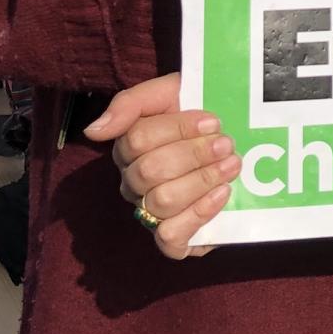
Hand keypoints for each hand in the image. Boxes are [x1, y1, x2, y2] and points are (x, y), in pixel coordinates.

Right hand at [85, 73, 239, 258]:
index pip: (138, 140)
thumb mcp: (169, 92)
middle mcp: (133, 183)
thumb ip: (130, 103)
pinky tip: (223, 193)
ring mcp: (150, 212)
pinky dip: (199, 213)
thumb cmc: (198, 117)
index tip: (213, 122)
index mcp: (128, 148)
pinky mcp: (172, 240)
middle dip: (194, 155)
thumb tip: (93, 131)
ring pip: (162, 202)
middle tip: (226, 144)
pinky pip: (170, 236)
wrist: (239, 145)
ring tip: (231, 165)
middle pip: (150, 171)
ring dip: (202, 180)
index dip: (178, 129)